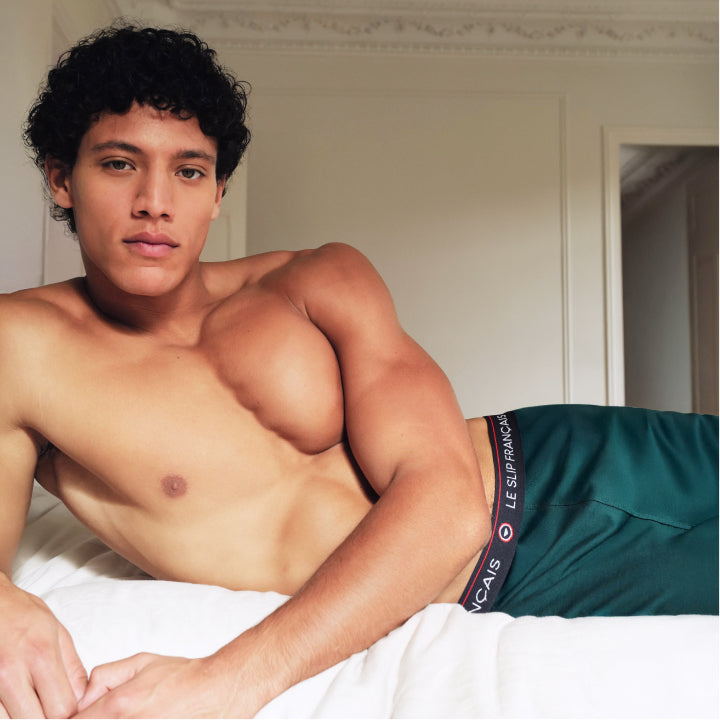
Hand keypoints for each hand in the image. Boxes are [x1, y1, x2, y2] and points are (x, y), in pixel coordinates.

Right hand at [0, 579, 86, 717]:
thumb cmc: (21, 614)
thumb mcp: (57, 631)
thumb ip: (72, 667)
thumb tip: (82, 698)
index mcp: (40, 654)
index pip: (62, 708)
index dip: (69, 713)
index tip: (69, 707)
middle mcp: (10, 672)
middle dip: (46, 718)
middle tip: (49, 706)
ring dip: (23, 716)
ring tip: (31, 700)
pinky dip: (7, 713)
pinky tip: (15, 700)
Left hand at [74, 653, 241, 718]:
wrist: (216, 690)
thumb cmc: (182, 676)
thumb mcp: (141, 661)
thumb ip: (103, 676)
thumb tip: (82, 698)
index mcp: (117, 706)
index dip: (72, 718)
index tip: (80, 714)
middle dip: (93, 719)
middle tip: (111, 711)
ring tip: (132, 711)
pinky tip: (144, 715)